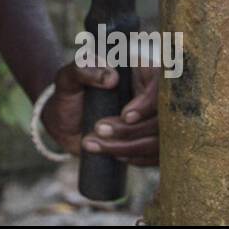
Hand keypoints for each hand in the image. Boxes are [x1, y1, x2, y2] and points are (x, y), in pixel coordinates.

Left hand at [42, 61, 159, 165]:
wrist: (65, 121)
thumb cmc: (68, 94)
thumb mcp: (68, 77)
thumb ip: (84, 69)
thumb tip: (111, 78)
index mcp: (140, 71)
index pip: (161, 86)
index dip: (148, 104)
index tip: (126, 116)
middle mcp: (154, 95)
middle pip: (163, 117)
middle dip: (132, 130)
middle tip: (99, 129)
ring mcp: (156, 120)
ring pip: (161, 140)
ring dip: (130, 147)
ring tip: (95, 144)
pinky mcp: (153, 140)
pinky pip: (157, 155)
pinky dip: (136, 158)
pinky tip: (114, 155)